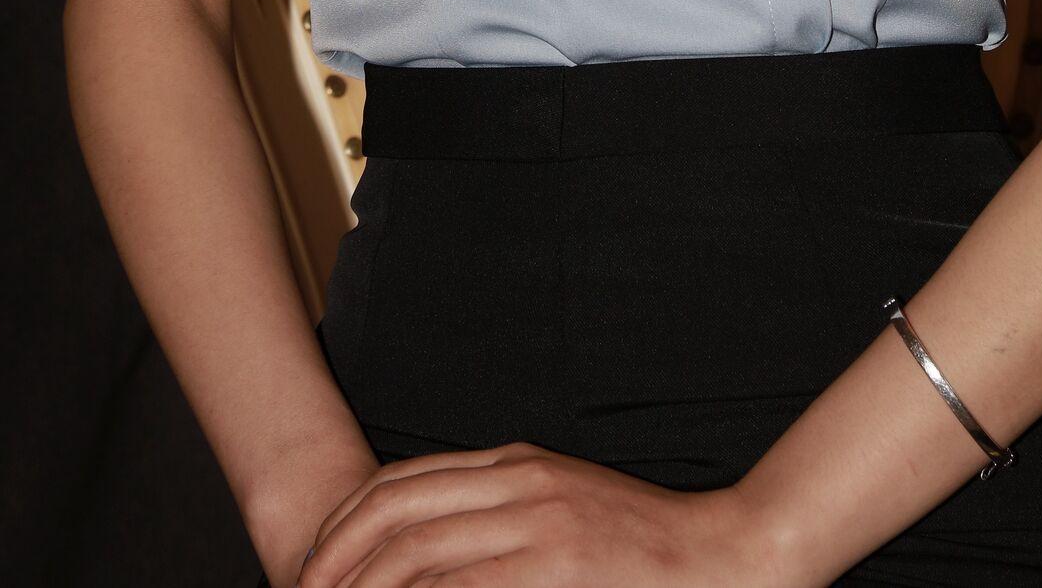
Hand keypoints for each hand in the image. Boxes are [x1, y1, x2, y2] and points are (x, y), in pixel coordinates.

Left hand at [296, 438, 780, 585]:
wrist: (726, 555)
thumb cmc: (643, 548)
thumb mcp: (562, 509)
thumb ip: (503, 516)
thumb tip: (433, 552)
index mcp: (515, 465)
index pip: (403, 483)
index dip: (346, 524)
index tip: (315, 566)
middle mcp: (517, 483)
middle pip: (395, 510)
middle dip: (335, 557)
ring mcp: (536, 523)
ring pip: (416, 550)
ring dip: (363, 586)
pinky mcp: (554, 565)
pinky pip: (461, 585)